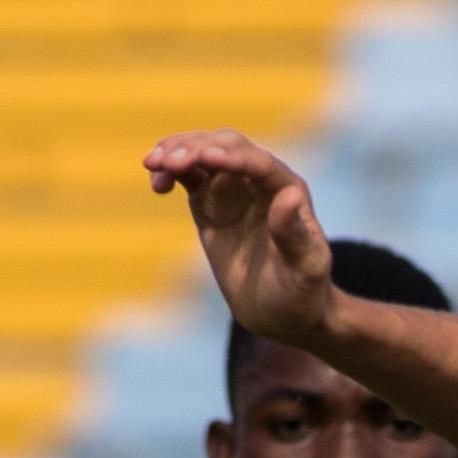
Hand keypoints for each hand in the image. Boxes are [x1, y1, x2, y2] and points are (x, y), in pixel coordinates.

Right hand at [144, 129, 337, 351]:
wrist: (280, 311)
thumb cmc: (300, 292)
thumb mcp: (305, 268)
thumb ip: (296, 234)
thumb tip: (290, 194)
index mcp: (288, 189)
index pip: (258, 163)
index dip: (232, 157)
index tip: (204, 157)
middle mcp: (260, 180)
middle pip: (226, 146)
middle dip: (197, 147)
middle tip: (169, 162)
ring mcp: (233, 188)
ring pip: (203, 152)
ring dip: (177, 151)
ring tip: (152, 164)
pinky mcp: (210, 201)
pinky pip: (188, 175)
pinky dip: (170, 171)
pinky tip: (158, 184)